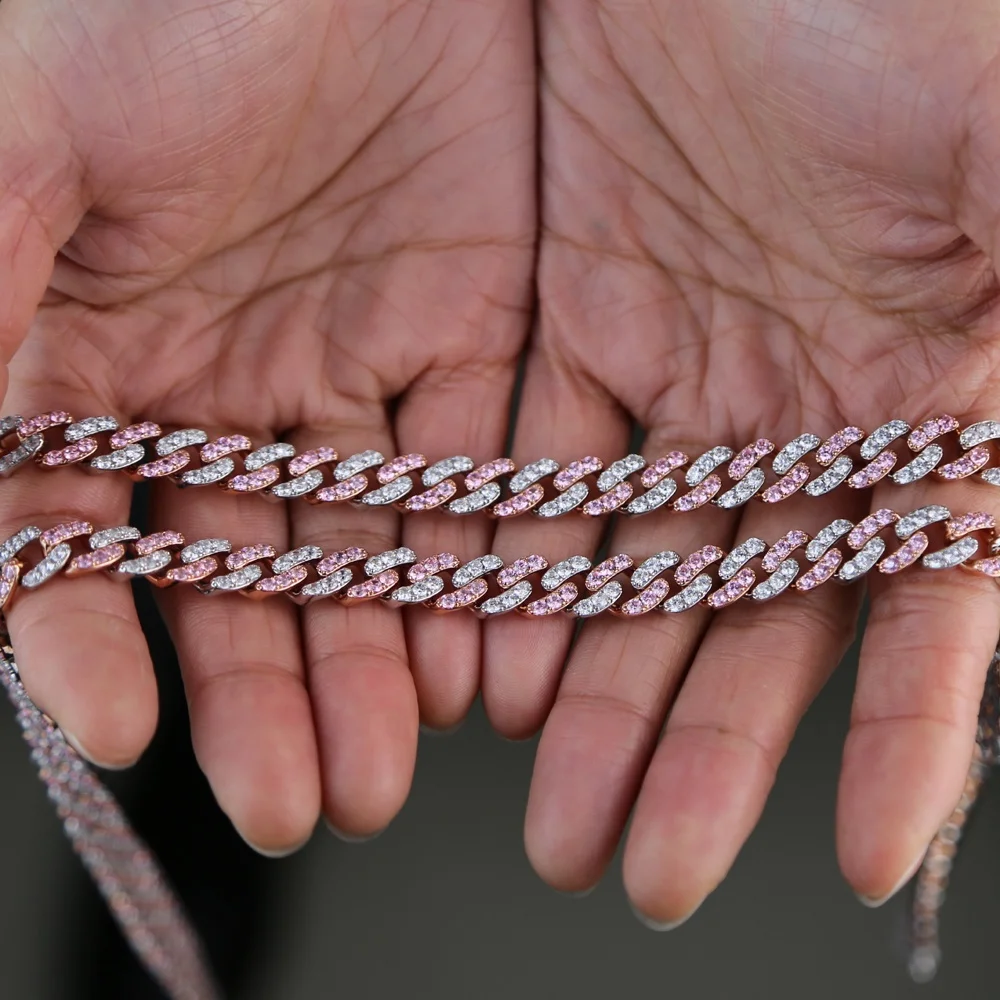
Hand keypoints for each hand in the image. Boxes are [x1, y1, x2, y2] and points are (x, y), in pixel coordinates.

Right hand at [0, 0, 533, 851]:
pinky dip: (471, 573)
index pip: (74, 542)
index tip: (120, 732)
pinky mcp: (465, 341)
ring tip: (384, 772)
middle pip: (236, 580)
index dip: (91, 640)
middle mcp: (219, 388)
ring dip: (372, 666)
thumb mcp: (24, 134)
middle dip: (263, 696)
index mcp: (90, 354)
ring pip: (359, 552)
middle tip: (299, 801)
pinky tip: (474, 662)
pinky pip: (470, 480)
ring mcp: (348, 373)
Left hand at [487, 0, 999, 920]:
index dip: (898, 735)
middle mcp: (802, 411)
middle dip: (693, 748)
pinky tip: (481, 663)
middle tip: (633, 868)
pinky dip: (512, 563)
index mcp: (930, 395)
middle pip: (746, 618)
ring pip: (629, 566)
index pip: (919, 604)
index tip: (853, 863)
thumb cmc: (900, 3)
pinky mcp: (578, 321)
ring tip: (545, 813)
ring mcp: (684, 373)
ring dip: (587, 688)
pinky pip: (537, 467)